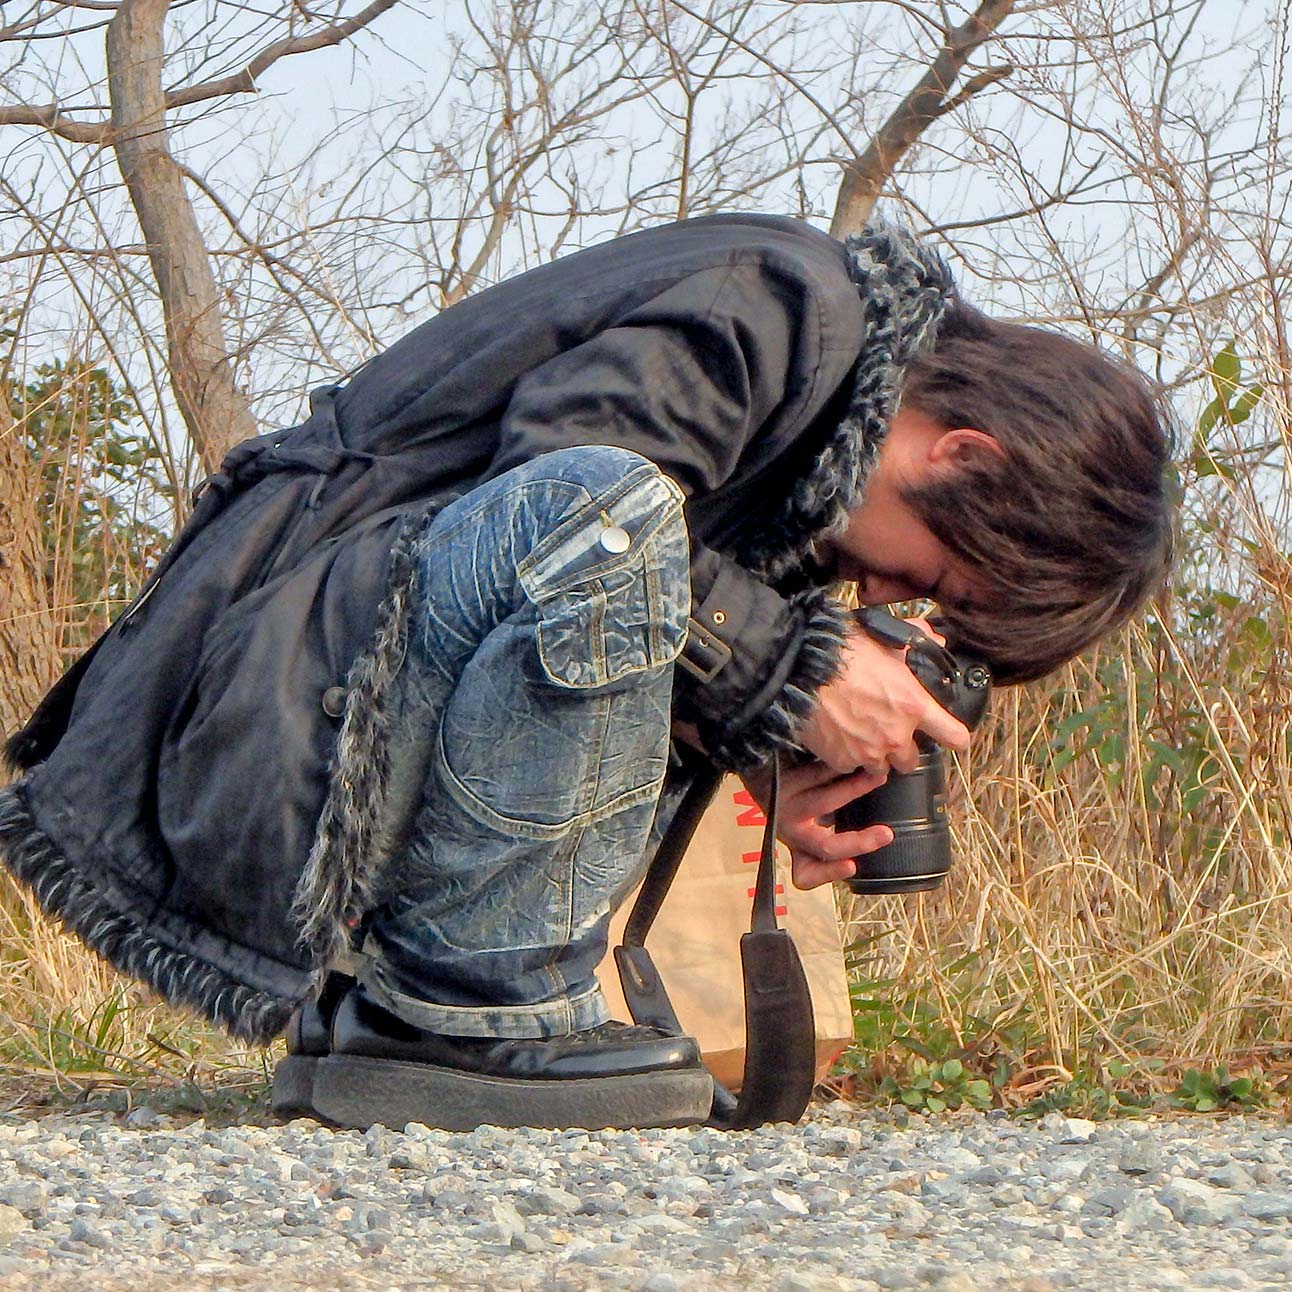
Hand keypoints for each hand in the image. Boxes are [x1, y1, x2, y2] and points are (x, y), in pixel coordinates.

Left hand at [740, 760, 894, 890]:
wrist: (760, 765)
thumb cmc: (796, 797)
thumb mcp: (811, 824)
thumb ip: (836, 831)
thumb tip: (881, 832)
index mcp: (796, 846)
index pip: (805, 876)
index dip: (829, 874)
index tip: (854, 866)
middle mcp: (788, 831)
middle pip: (824, 847)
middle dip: (859, 842)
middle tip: (886, 834)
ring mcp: (784, 805)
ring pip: (822, 802)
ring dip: (855, 789)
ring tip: (879, 777)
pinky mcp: (782, 780)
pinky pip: (815, 774)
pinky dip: (838, 767)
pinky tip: (854, 760)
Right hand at [797, 618, 969, 776]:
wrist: (800, 669)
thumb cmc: (842, 652)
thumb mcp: (886, 638)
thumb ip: (917, 639)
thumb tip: (935, 638)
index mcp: (914, 706)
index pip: (955, 736)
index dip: (954, 736)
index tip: (948, 735)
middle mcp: (896, 735)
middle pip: (911, 760)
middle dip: (902, 746)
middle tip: (887, 728)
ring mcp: (868, 752)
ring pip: (880, 766)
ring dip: (875, 754)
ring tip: (860, 733)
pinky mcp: (841, 760)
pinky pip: (850, 765)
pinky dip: (846, 755)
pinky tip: (838, 735)